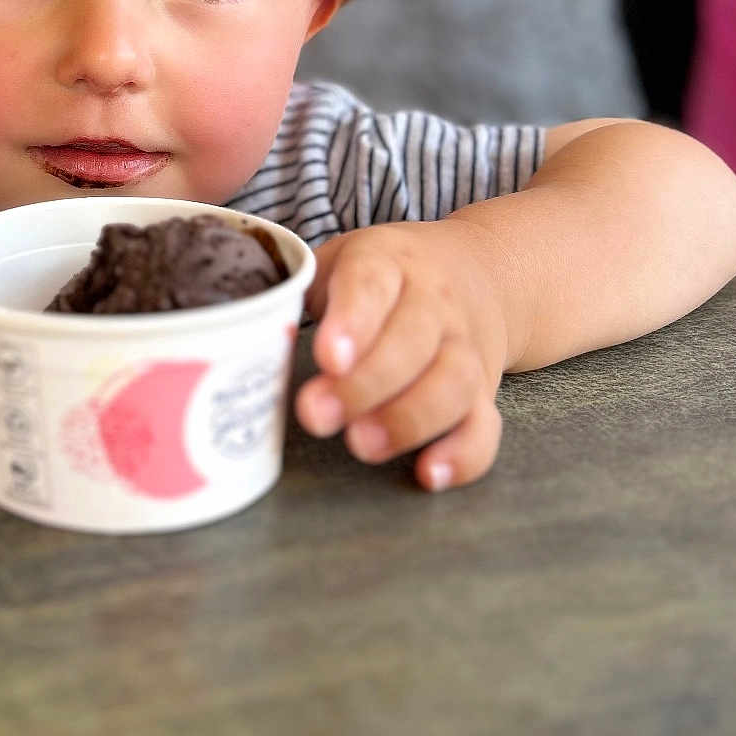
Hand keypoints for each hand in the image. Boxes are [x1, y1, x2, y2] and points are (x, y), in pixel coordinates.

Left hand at [294, 219, 510, 491]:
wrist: (478, 271)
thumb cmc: (385, 274)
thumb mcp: (341, 262)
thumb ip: (302, 292)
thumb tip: (251, 336)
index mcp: (390, 261)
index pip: (372, 283)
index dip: (352, 322)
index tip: (327, 357)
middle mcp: (435, 302)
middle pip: (412, 341)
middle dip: (364, 384)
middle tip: (318, 415)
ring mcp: (465, 347)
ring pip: (453, 382)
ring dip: (407, 420)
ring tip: (361, 444)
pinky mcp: (485, 390)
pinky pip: (485, 425)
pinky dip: (462, 454)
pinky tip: (427, 473)